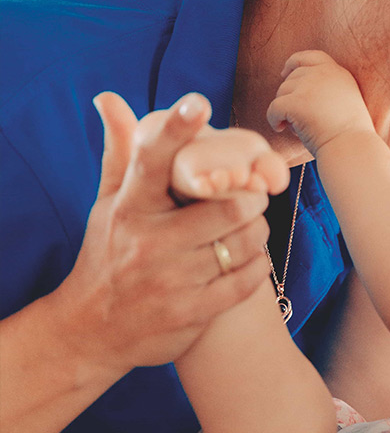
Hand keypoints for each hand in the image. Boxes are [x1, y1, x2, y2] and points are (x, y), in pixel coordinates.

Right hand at [54, 93, 271, 377]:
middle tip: (252, 195)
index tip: (197, 103)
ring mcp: (170, 280)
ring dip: (258, 231)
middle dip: (251, 197)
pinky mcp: (191, 312)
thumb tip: (111, 99)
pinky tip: (248, 259)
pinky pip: (247, 279)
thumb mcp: (109, 204)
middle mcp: (148, 242)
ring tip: (250, 226)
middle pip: (228, 206)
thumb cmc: (108, 254)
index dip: (176, 131)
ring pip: (245, 242)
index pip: (152, 161)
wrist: (89, 333)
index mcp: (129, 207)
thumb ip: (122, 153)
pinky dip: (257, 265)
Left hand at [267, 50, 373, 156]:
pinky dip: (273, 120)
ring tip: (297, 127)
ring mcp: (310, 86)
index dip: (294, 62)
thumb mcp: (344, 101)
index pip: (310, 56)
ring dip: (284, 110)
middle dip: (290, 96)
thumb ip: (325, 89)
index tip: (284, 73)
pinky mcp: (297, 102)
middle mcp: (324, 74)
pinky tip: (281, 129)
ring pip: (281, 93)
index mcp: (339, 73)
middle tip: (300, 119)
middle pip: (292, 78)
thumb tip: (293, 87)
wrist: (352, 148)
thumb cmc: (348, 135)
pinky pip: (273, 108)